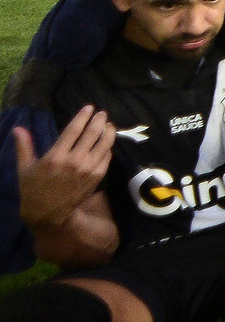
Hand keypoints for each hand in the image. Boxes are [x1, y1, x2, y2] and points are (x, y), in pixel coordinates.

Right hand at [13, 106, 113, 227]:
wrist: (48, 214)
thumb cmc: (33, 189)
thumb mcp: (25, 168)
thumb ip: (24, 146)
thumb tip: (18, 128)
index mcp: (56, 157)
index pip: (73, 130)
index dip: (83, 117)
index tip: (89, 108)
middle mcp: (74, 161)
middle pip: (92, 134)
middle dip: (99, 121)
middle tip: (102, 113)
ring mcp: (88, 169)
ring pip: (104, 145)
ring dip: (108, 132)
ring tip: (109, 124)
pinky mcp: (97, 177)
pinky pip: (107, 158)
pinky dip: (108, 148)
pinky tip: (107, 142)